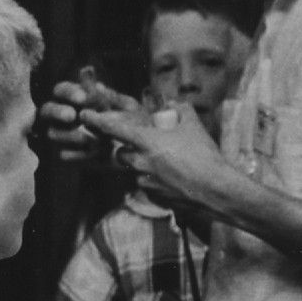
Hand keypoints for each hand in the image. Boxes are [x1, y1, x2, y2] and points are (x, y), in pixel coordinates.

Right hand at [35, 68, 138, 161]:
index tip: (83, 98)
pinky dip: (79, 154)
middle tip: (73, 116)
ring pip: (52, 133)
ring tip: (95, 140)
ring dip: (71, 135)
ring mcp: (64, 136)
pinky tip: (95, 153)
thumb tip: (94, 82)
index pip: (61, 90)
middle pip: (46, 110)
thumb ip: (111, 96)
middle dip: (57, 112)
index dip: (69, 92)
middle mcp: (64, 116)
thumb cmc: (133, 122)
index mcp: (75, 99)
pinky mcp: (69, 155)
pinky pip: (64, 154)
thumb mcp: (127, 107)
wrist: (141, 152)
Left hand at [81, 103, 232, 212]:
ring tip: (165, 165)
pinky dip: (155, 182)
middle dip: (126, 150)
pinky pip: (148, 187)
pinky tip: (173, 180)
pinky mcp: (154, 197)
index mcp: (146, 142)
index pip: (113, 129)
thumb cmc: (205, 156)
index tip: (85, 116)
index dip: (96, 121)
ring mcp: (146, 182)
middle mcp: (140, 162)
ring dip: (143, 167)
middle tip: (142, 147)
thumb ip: (182, 110)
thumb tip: (175, 103)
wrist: (216, 190)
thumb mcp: (195, 127)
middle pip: (120, 154)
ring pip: (135, 172)